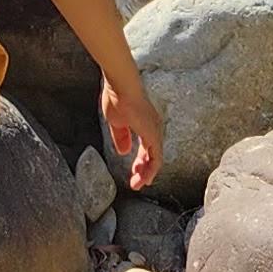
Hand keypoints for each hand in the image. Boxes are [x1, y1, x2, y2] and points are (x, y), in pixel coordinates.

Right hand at [102, 69, 165, 196]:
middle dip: (144, 170)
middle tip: (136, 182)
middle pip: (153, 155)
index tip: (134, 172)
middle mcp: (154, 128)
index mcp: (145, 124)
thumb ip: (121, 137)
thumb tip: (124, 153)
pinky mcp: (154, 136)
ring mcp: (155, 132)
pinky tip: (144, 179)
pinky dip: (151, 171)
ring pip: (156, 159)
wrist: (121, 87)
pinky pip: (156, 159)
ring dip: (147, 174)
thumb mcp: (116, 122)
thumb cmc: (116, 98)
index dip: (140, 161)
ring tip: (138, 184)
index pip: (147, 147)